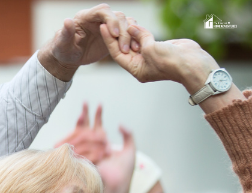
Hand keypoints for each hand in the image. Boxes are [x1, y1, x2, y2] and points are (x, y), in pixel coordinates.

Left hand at [39, 4, 136, 80]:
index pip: (103, 10)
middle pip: (117, 16)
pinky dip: (131, 39)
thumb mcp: (62, 44)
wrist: (69, 57)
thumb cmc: (63, 49)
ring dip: (129, 36)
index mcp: (86, 16)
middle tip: (123, 48)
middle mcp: (99, 18)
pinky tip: (131, 50)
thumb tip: (67, 21)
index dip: (110, 20)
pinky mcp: (113, 35)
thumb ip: (65, 33)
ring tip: (127, 51)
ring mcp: (108, 25)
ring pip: (125, 23)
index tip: (114, 34)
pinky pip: (127, 32)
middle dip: (122, 31)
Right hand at [55, 103, 134, 192]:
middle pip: (85, 129)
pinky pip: (79, 148)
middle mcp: (92, 148)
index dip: (96, 116)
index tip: (98, 105)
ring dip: (89, 132)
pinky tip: (94, 144)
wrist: (119, 188)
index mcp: (102, 145)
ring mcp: (85, 154)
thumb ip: (128, 136)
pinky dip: (86, 145)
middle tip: (85, 103)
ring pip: (81, 137)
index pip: (96, 127)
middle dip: (85, 115)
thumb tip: (120, 124)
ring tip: (96, 129)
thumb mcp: (130, 150)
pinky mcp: (80, 162)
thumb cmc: (125, 172)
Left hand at [100, 23, 217, 89]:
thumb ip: (140, 37)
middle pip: (125, 48)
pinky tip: (135, 23)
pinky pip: (146, 39)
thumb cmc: (171, 61)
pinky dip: (141, 31)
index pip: (118, 54)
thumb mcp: (151, 49)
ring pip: (136, 43)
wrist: (193, 63)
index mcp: (136, 70)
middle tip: (108, 21)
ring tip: (120, 21)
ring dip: (129, 32)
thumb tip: (131, 27)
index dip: (109, 40)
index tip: (102, 27)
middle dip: (117, 36)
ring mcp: (150, 57)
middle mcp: (141, 64)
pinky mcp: (159, 48)